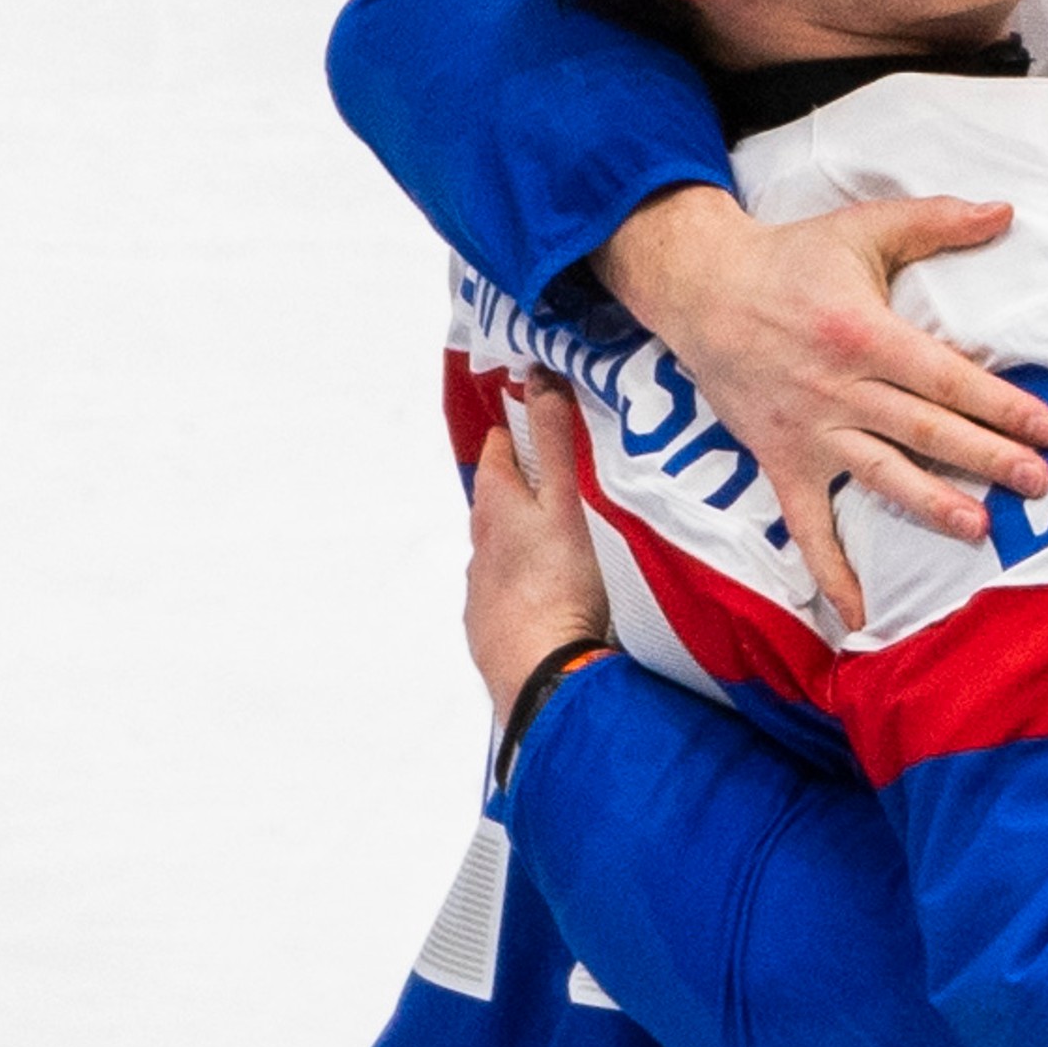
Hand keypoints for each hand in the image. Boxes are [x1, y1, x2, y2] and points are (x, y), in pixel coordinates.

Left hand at [466, 374, 613, 722]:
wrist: (543, 675)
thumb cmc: (562, 580)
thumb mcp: (569, 501)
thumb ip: (556, 438)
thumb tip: (539, 370)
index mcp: (496, 505)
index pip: (496, 452)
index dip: (517, 433)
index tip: (543, 421)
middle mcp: (478, 544)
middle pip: (496, 503)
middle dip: (523, 486)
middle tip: (564, 479)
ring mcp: (479, 591)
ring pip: (499, 549)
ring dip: (523, 538)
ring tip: (563, 538)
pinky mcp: (488, 630)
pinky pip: (505, 592)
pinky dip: (523, 582)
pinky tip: (549, 593)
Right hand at [594, 184, 1047, 629]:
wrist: (700, 290)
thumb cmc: (792, 258)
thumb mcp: (864, 226)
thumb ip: (937, 220)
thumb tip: (1005, 211)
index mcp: (865, 334)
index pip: (946, 379)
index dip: (1000, 405)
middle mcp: (840, 390)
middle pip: (925, 432)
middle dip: (988, 459)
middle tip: (1041, 484)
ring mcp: (809, 432)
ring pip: (880, 476)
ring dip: (931, 505)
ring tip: (980, 530)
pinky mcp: (780, 462)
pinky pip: (806, 526)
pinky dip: (830, 571)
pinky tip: (859, 613)